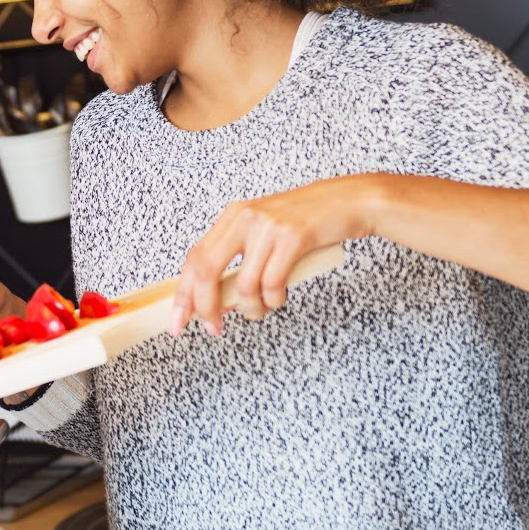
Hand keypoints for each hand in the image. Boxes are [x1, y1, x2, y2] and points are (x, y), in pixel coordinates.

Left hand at [172, 174, 381, 336]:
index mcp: (233, 217)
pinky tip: (279, 298)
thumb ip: (241, 260)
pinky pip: (272, 282)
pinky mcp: (292, 237)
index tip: (178, 319)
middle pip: (206, 270)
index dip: (183, 293)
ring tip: (260, 311)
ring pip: (243, 284)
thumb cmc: (309, 222)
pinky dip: (274, 300)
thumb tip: (218, 300)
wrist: (350, 201)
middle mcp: (244, 217)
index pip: (194, 258)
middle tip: (212, 329)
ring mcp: (267, 227)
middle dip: (204, 307)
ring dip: (250, 308)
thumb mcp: (266, 233)